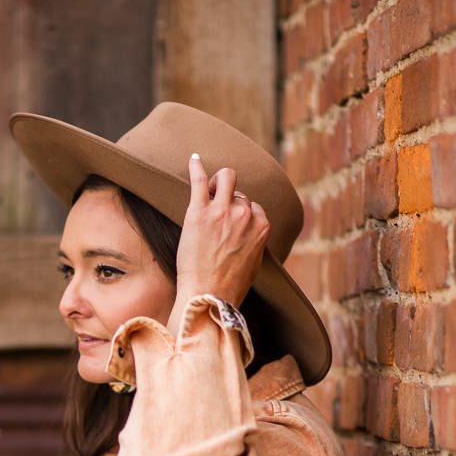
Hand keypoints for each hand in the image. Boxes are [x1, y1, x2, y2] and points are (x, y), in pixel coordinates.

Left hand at [172, 153, 269, 324]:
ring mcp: (222, 211)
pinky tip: (194, 159)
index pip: (253, 207)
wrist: (208, 296)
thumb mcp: (253, 263)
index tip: (228, 227)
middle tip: (214, 215)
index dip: (239, 215)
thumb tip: (251, 236)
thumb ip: (254, 242)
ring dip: (216, 185)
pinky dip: (196, 167)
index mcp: (262, 226)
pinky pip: (199, 180)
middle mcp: (245, 214)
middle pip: (239, 194)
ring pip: (225, 179)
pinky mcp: (199, 212)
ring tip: (205, 198)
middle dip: (228, 200)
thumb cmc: (229, 287)